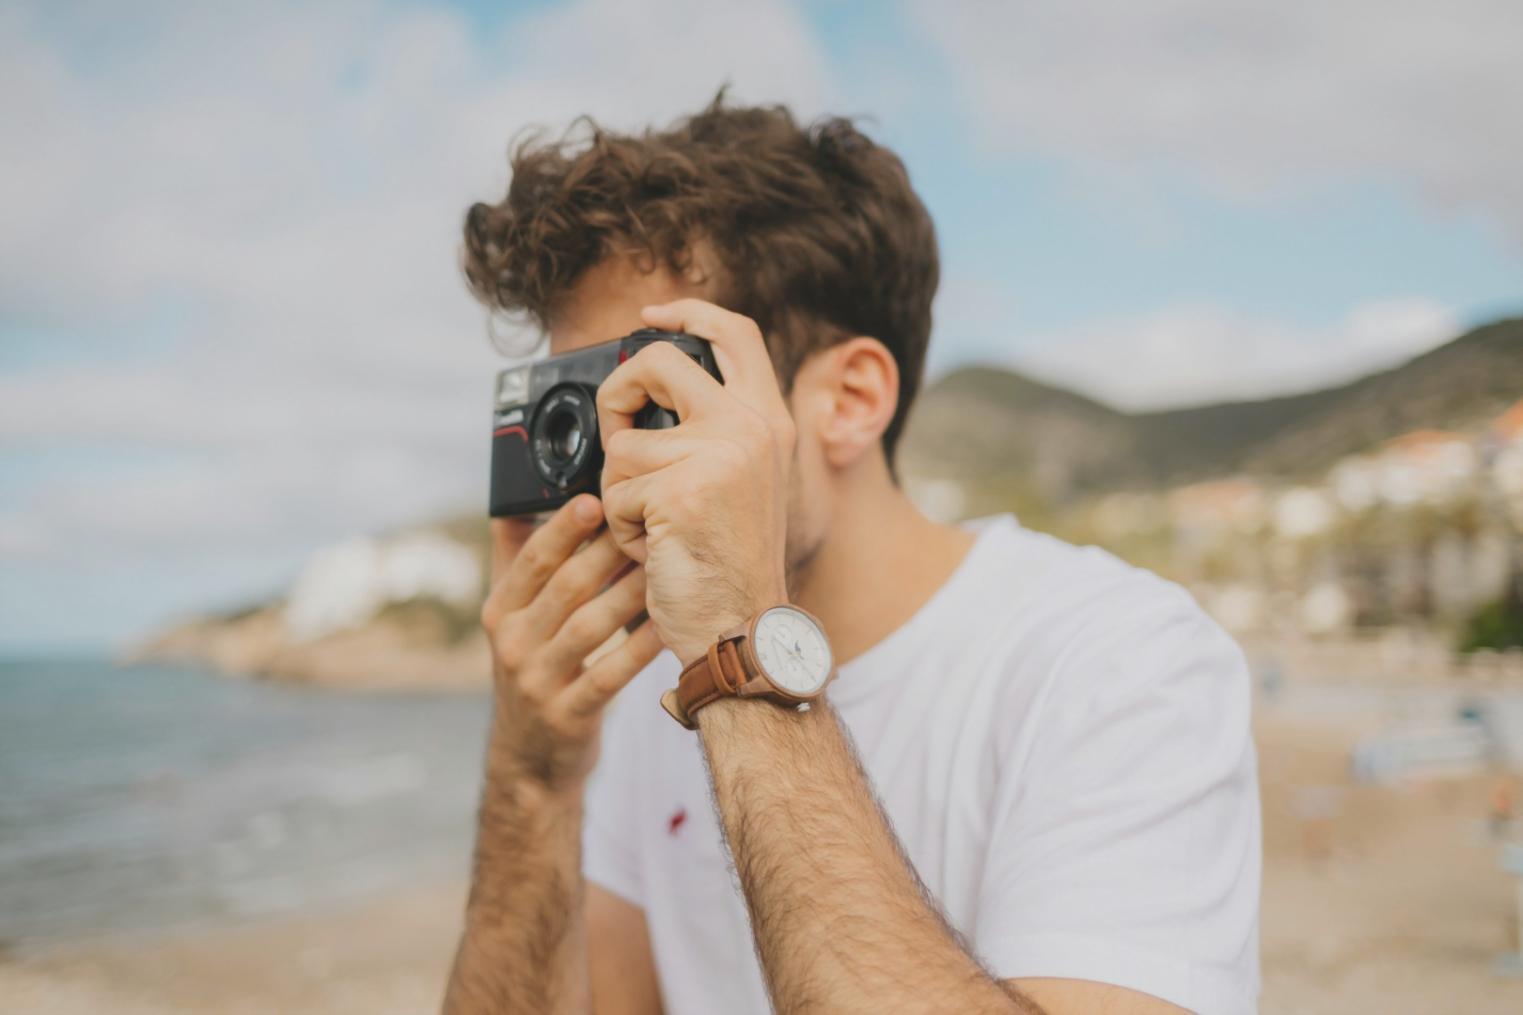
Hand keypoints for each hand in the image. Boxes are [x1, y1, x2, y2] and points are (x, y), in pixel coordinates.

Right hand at [479, 494, 663, 791]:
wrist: (529, 757)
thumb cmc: (532, 668)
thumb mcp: (510, 618)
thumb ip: (513, 561)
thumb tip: (515, 498)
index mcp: (499, 610)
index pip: (531, 560)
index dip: (563, 528)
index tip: (595, 499)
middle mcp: (511, 643)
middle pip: (566, 587)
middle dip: (609, 552)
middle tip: (650, 524)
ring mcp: (537, 682)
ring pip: (590, 626)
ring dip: (631, 593)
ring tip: (666, 566)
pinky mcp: (567, 715)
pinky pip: (610, 674)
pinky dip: (640, 647)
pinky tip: (667, 624)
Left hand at [596, 300, 794, 663]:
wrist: (741, 629)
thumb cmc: (730, 565)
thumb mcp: (740, 481)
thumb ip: (712, 430)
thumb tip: (645, 389)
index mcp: (769, 420)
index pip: (735, 333)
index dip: (688, 311)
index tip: (651, 316)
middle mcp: (750, 427)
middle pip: (659, 362)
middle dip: (619, 396)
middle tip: (619, 437)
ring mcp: (717, 455)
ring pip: (622, 445)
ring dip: (622, 493)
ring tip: (656, 527)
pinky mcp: (679, 489)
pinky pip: (613, 491)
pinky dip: (619, 528)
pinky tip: (654, 550)